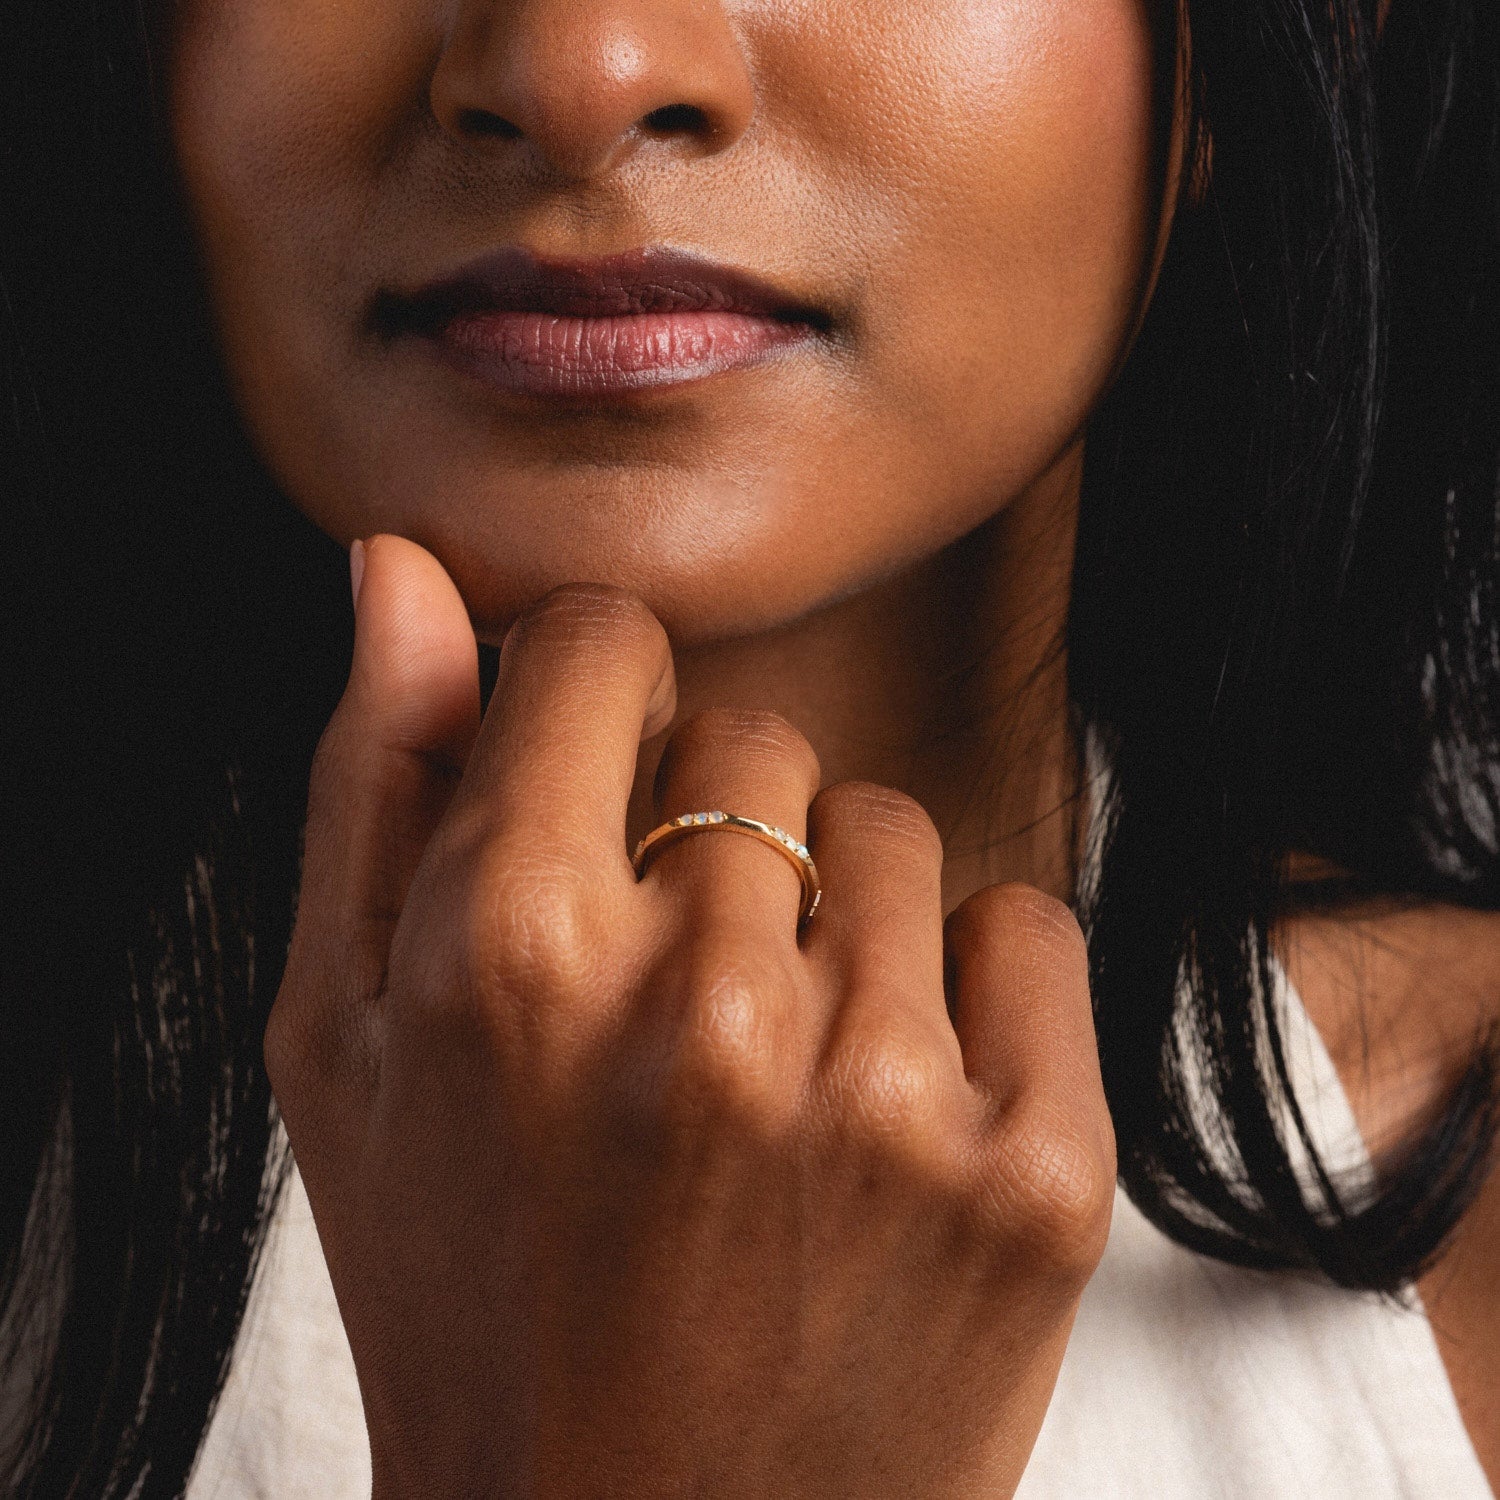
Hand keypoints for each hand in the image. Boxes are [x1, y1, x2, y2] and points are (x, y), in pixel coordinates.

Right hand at [267, 533, 1114, 1499]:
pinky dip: (967, 986)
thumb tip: (401, 569)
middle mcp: (703, 1004)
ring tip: (771, 1073)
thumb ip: (377, 784)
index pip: (604, 646)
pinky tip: (887, 1106)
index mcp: (510, 947)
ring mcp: (885, 1094)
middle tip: (671, 994)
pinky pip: (1024, 923)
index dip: (598, 694)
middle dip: (709, 827)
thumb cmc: (469, 1294)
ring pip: (888, 829)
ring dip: (833, 917)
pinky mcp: (1035, 1174)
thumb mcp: (351, 1049)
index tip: (604, 773)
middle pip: (754, 737)